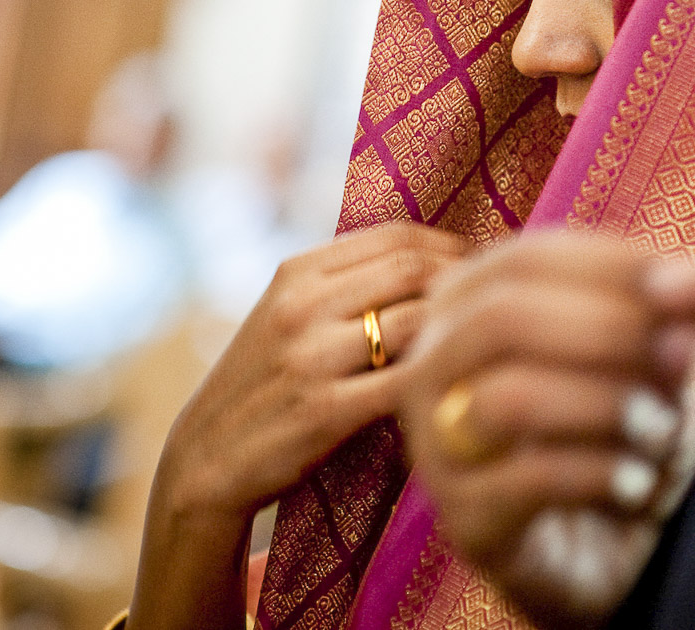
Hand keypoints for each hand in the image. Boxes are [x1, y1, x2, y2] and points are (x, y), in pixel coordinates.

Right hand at [131, 222, 468, 629]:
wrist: (206, 457)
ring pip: (417, 323)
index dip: (449, 247)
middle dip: (463, 284)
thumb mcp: (288, 312)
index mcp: (297, 272)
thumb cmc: (266, 381)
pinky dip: (437, 381)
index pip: (397, 236)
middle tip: (488, 309)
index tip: (478, 268)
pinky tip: (451, 389)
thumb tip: (434, 256)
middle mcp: (302, 306)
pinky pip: (405, 385)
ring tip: (477, 349)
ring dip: (455, 334)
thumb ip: (346, 282)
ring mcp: (312, 358)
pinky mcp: (324, 412)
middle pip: (414, 271)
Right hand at [398, 232, 694, 629]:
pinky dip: (597, 474)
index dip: (614, 268)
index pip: (527, 260)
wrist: (605, 549)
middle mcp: (433, 367)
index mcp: (468, 305)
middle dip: (606, 332)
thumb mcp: (655, 362)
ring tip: (659, 428)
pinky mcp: (463, 520)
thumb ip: (674, 313)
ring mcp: (436, 447)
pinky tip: (637, 483)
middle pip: (502, 319)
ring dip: (602, 406)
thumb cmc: (616, 433)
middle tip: (681, 358)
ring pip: (505, 399)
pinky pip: (524, 481)